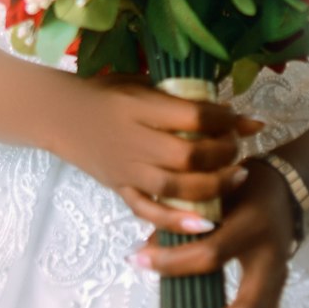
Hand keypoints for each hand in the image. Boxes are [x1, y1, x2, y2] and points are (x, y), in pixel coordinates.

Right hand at [58, 73, 263, 233]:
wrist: (61, 115)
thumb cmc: (108, 93)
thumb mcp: (145, 84)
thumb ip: (190, 99)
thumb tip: (247, 118)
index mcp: (139, 106)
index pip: (192, 115)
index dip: (222, 119)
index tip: (234, 118)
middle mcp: (133, 140)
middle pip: (187, 155)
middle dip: (222, 154)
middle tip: (237, 148)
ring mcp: (125, 169)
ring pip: (174, 187)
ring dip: (212, 187)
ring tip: (237, 178)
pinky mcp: (120, 189)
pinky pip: (149, 212)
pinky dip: (178, 222)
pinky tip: (205, 223)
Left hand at [134, 157, 297, 307]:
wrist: (287, 191)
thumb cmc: (243, 187)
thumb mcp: (213, 190)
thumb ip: (181, 217)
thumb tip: (143, 253)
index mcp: (254, 227)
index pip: (212, 254)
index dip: (172, 262)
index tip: (136, 262)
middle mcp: (272, 262)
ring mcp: (278, 286)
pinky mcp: (275, 301)